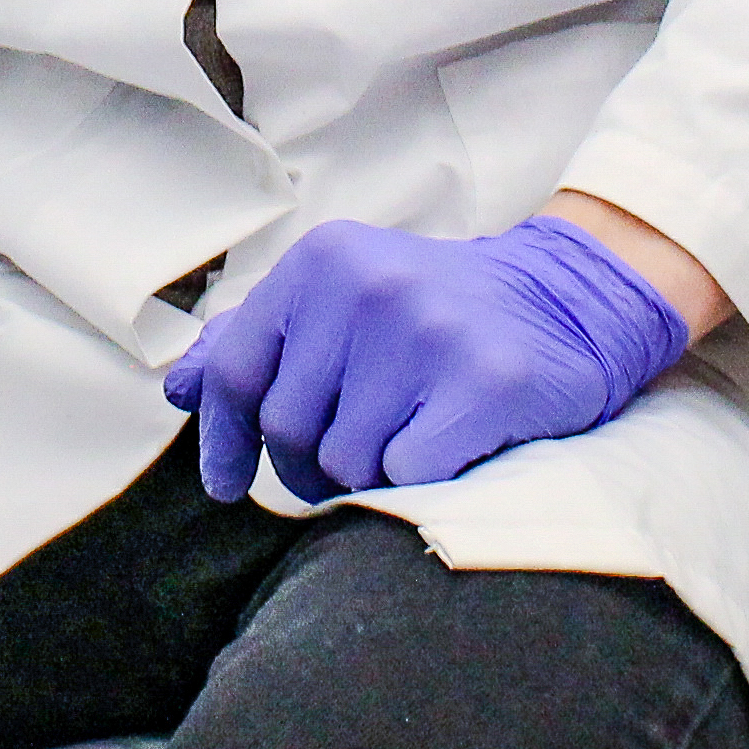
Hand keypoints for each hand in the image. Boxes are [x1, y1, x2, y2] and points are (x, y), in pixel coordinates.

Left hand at [161, 213, 697, 502]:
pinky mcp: (484, 382)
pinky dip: (419, 480)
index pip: (238, 372)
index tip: (226, 486)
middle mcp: (368, 287)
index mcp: (323, 262)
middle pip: (290, 430)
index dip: (224, 439)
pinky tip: (445, 449)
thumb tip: (180, 387)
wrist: (568, 300)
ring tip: (406, 441)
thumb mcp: (344, 301)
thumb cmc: (439, 313)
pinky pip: (408, 474)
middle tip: (347, 462)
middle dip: (307, 468)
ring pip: (347, 461)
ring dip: (369, 475)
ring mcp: (428, 333)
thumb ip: (262, 339)